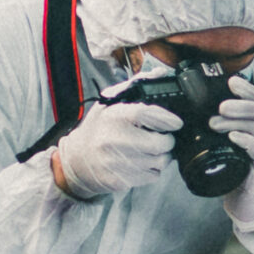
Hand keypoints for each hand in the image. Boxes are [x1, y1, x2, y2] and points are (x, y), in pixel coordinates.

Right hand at [54, 98, 180, 198]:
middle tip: (162, 137)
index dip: (167, 119)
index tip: (176, 122)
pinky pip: (152, 176)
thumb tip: (160, 73)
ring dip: (162, 156)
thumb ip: (135, 86)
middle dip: (167, 140)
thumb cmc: (98, 128)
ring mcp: (117, 163)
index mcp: (114, 116)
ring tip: (150, 149)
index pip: (148, 114)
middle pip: (161, 144)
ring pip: (160, 162)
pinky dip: (152, 169)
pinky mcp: (120, 181)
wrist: (77, 160)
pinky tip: (141, 162)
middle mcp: (114, 140)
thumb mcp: (110, 102)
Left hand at [215, 74, 253, 231]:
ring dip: (238, 121)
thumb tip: (180, 109)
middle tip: (221, 106)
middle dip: (242, 104)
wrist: (242, 194)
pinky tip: (234, 137)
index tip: (232, 81)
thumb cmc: (228, 162)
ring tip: (215, 123)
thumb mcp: (218, 139)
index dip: (247, 89)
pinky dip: (248, 141)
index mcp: (253, 121)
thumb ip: (209, 123)